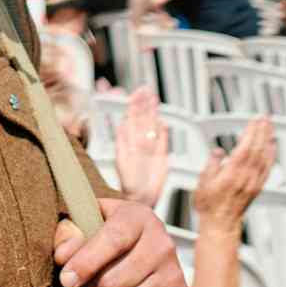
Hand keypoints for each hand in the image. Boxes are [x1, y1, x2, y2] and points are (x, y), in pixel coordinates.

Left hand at [53, 199, 189, 286]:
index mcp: (139, 218)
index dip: (86, 263)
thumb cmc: (101, 232)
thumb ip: (68, 233)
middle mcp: (163, 244)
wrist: (136, 243)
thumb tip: (65, 258)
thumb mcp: (82, 221)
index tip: (65, 281)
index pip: (114, 240)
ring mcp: (175, 275)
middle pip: (116, 280)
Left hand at [111, 87, 168, 210]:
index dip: (133, 105)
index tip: (134, 93)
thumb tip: (122, 125)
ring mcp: (151, 148)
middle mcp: (140, 142)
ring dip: (153, 112)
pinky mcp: (162, 155)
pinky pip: (163, 140)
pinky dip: (164, 131)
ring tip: (154, 99)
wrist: (141, 197)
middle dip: (144, 103)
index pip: (131, 118)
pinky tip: (163, 122)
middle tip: (145, 89)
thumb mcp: (122, 159)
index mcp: (128, 141)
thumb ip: (123, 141)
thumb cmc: (128, 181)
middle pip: (143, 118)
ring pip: (153, 125)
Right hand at [192, 115, 274, 230]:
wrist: (220, 223)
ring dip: (268, 140)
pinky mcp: (257, 186)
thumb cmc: (210, 205)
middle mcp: (246, 177)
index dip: (251, 132)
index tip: (254, 120)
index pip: (245, 147)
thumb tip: (218, 152)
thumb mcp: (203, 181)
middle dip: (262, 131)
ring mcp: (254, 182)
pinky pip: (267, 167)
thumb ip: (212, 164)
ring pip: (264, 156)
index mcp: (232, 173)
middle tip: (265, 118)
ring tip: (270, 127)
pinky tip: (272, 147)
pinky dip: (271, 154)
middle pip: (257, 149)